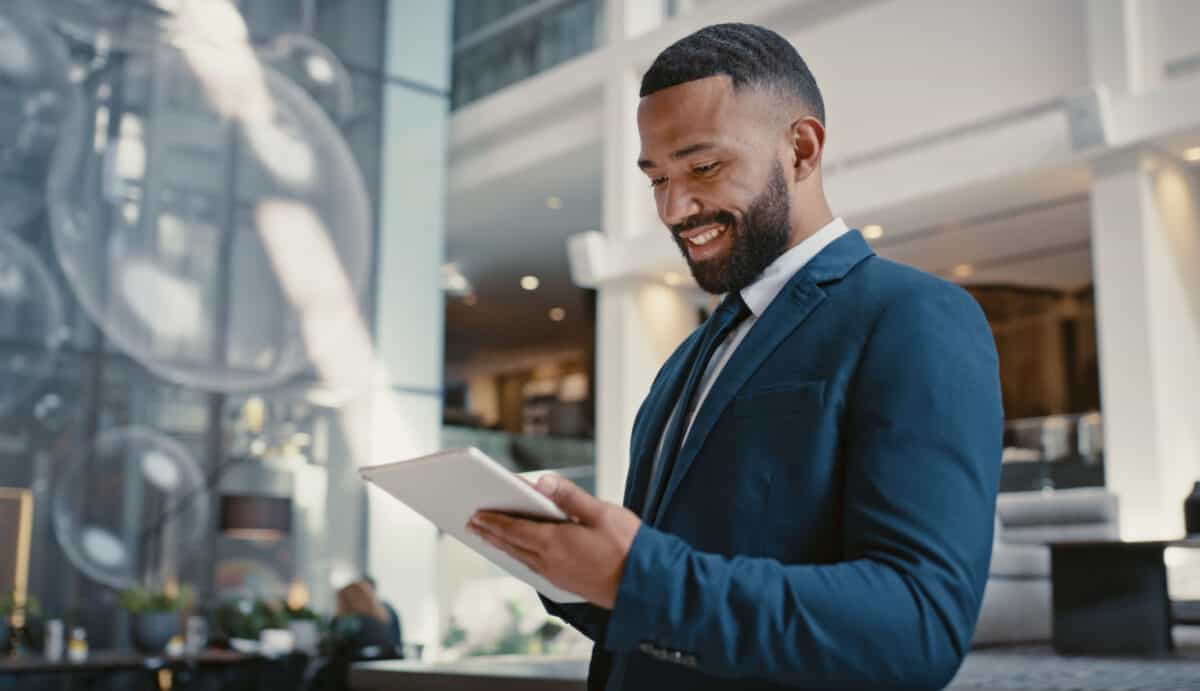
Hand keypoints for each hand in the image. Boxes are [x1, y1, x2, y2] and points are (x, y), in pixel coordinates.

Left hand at [467, 474, 641, 608]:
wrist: (646, 585)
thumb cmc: (629, 545)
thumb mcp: (602, 512)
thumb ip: (570, 496)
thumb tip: (542, 481)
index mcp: (556, 542)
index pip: (515, 528)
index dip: (493, 520)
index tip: (475, 513)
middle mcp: (550, 562)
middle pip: (512, 545)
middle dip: (490, 533)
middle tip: (471, 523)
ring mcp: (556, 576)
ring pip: (520, 558)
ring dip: (501, 547)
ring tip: (488, 537)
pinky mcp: (565, 584)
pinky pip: (532, 568)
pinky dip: (518, 558)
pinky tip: (518, 555)